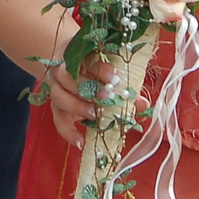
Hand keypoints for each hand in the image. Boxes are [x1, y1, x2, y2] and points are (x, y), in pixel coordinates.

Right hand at [34, 7, 143, 147]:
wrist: (71, 72)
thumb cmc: (96, 72)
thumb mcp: (110, 75)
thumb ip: (125, 87)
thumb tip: (142, 103)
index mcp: (77, 56)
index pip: (85, 59)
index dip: (99, 69)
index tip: (115, 78)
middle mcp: (62, 71)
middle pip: (67, 77)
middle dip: (86, 87)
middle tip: (106, 97)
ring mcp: (56, 89)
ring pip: (59, 97)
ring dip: (77, 106)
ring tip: (95, 115)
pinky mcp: (56, 109)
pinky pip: (58, 120)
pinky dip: (68, 132)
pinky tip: (81, 142)